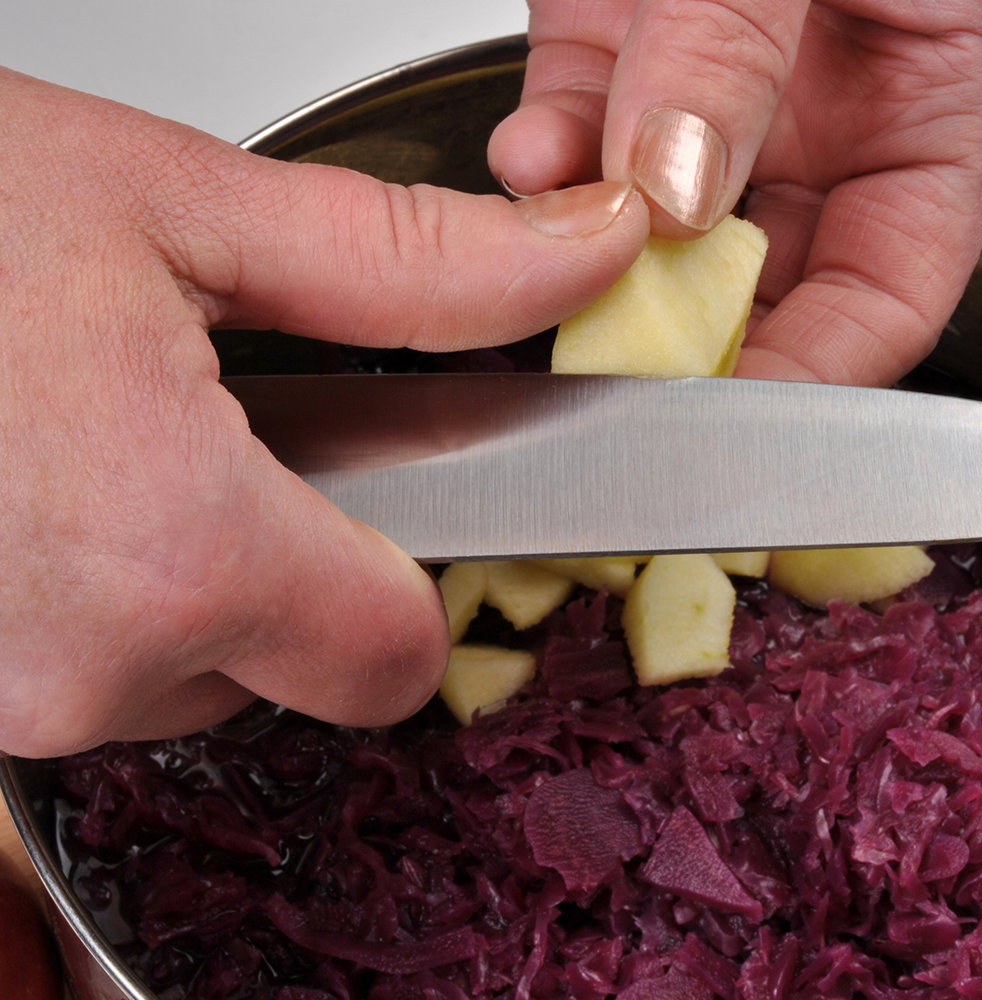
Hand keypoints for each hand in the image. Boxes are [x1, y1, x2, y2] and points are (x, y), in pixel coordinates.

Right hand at [0, 68, 648, 756]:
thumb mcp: (174, 205)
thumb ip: (407, 266)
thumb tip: (574, 256)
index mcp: (171, 548)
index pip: (395, 657)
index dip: (412, 575)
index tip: (391, 497)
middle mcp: (74, 660)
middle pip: (289, 663)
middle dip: (280, 557)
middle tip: (197, 418)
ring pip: (175, 667)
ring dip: (166, 564)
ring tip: (85, 430)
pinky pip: (68, 659)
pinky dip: (77, 582)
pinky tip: (32, 474)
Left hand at [489, 0, 981, 385]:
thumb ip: (742, 39)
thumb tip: (683, 181)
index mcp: (934, 85)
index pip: (901, 284)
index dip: (828, 372)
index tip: (740, 414)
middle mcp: (829, 102)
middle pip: (777, 282)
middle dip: (697, 334)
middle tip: (626, 369)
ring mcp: (718, 78)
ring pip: (665, 224)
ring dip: (606, 257)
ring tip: (568, 264)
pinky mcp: (617, 35)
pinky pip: (582, 137)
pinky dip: (545, 165)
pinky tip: (530, 165)